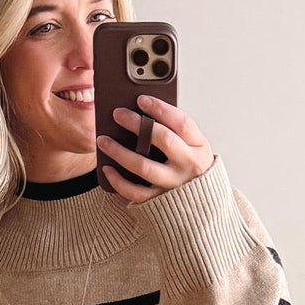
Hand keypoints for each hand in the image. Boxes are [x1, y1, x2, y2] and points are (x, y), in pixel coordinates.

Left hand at [97, 96, 215, 204]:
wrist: (201, 205)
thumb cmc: (190, 168)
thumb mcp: (192, 147)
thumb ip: (174, 131)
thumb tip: (142, 111)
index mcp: (199, 147)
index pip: (182, 123)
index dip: (161, 109)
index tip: (141, 99)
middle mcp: (188, 165)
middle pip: (163, 140)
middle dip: (138, 124)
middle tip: (118, 114)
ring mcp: (174, 185)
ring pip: (144, 166)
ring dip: (120, 152)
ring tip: (103, 140)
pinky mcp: (160, 201)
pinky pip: (135, 192)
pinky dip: (118, 181)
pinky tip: (107, 169)